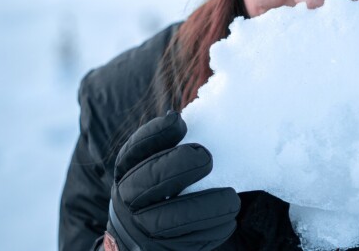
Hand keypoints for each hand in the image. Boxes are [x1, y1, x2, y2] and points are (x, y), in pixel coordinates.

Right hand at [106, 111, 240, 250]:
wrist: (142, 239)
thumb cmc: (162, 189)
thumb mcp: (154, 165)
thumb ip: (168, 146)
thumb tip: (180, 119)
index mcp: (127, 172)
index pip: (135, 149)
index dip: (155, 134)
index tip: (178, 122)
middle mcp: (127, 200)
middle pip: (149, 181)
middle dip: (181, 166)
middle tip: (207, 159)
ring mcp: (141, 230)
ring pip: (171, 220)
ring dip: (207, 207)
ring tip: (231, 199)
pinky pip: (188, 243)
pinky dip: (212, 230)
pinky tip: (227, 219)